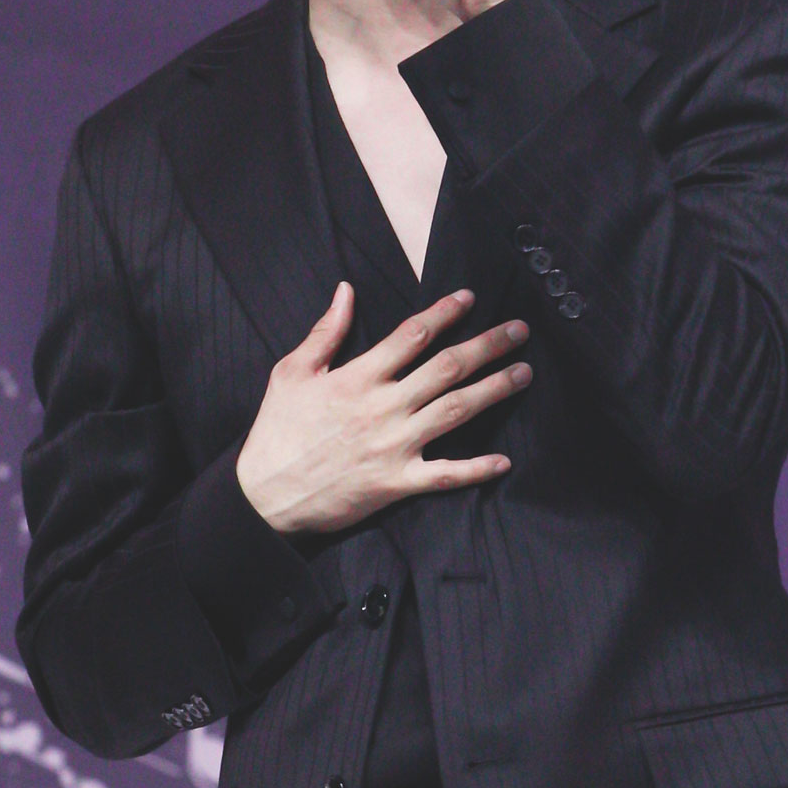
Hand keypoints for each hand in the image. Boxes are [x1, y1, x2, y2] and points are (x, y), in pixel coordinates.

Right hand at [236, 284, 531, 534]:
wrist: (263, 497)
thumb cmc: (276, 432)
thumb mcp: (290, 373)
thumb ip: (324, 332)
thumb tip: (345, 291)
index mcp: (357, 377)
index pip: (412, 336)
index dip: (445, 313)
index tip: (470, 299)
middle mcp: (382, 408)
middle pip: (447, 368)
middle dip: (487, 345)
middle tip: (519, 331)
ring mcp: (393, 446)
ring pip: (455, 411)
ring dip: (494, 390)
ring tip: (523, 374)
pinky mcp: (396, 483)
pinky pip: (444, 475)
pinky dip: (475, 469)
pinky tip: (504, 461)